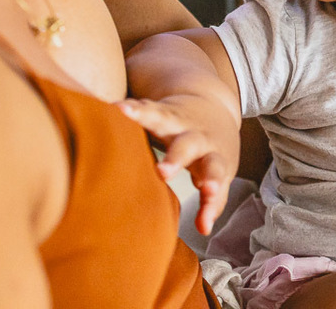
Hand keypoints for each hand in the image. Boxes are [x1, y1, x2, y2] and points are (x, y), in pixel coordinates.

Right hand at [117, 93, 239, 235]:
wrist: (214, 105)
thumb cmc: (213, 152)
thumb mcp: (220, 173)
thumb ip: (212, 202)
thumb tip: (204, 230)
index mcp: (214, 156)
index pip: (215, 172)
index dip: (212, 185)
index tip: (207, 193)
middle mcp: (196, 136)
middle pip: (188, 146)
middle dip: (176, 158)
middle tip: (163, 172)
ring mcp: (177, 121)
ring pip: (162, 117)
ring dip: (144, 117)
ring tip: (123, 113)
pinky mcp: (159, 110)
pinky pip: (144, 107)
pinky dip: (131, 108)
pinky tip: (115, 107)